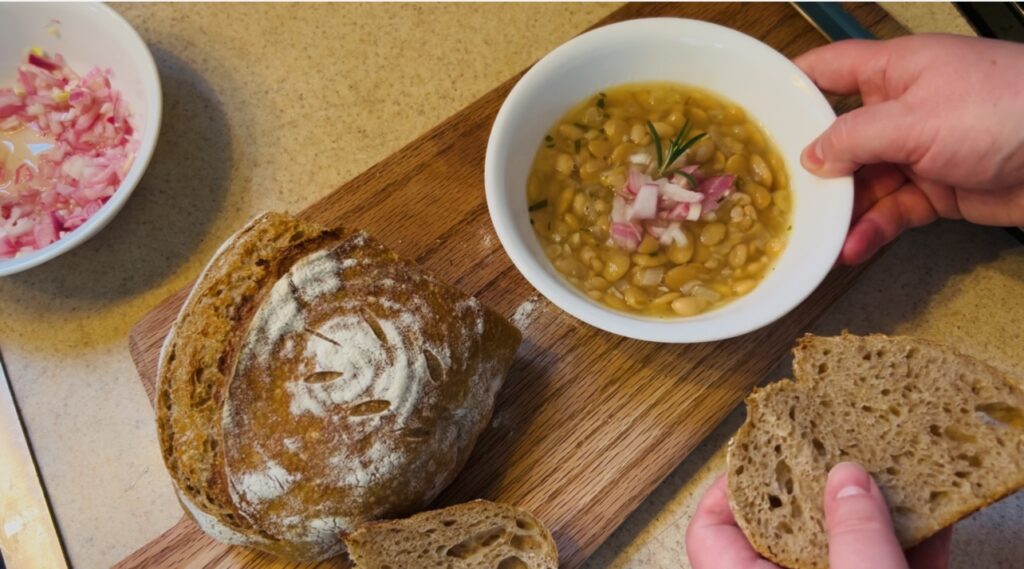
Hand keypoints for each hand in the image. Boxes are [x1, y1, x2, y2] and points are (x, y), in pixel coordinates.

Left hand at [686, 462, 952, 568]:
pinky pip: (884, 566)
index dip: (730, 483)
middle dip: (817, 486)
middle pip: (783, 528)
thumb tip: (848, 477)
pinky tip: (933, 519)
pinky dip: (907, 546)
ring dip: (870, 512)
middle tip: (837, 447)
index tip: (763, 446)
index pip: (710, 530)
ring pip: (839, 548)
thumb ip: (854, 537)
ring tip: (890, 470)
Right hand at [795, 34, 1023, 263]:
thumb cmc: (1001, 111)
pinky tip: (851, 249)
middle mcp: (900, 107)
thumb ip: (853, 138)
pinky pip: (892, 211)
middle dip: (809, 166)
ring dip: (839, 210)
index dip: (788, 87)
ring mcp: (919, 150)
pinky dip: (872, 230)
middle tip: (772, 194)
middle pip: (838, 136)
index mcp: (892, 70)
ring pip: (862, 181)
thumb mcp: (914, 120)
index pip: (826, 69)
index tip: (750, 113)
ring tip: (810, 236)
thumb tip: (811, 158)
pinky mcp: (937, 189)